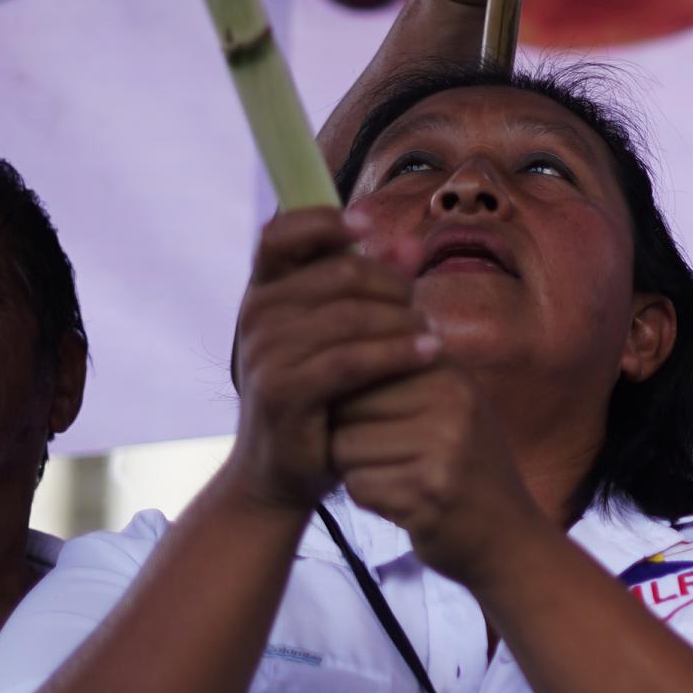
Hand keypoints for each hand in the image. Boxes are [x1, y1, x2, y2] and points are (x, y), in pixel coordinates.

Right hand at [224, 210, 439, 513]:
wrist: (281, 471)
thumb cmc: (319, 395)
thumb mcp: (342, 335)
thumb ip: (373, 286)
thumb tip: (412, 243)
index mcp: (264, 292)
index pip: (281, 234)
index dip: (324, 221)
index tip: (368, 225)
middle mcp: (256, 316)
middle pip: (337, 273)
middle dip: (391, 284)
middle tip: (421, 303)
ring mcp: (264, 354)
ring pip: (350, 316)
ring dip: (403, 322)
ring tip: (436, 335)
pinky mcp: (282, 391)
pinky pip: (350, 360)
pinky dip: (397, 353)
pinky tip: (432, 353)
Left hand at [327, 352, 549, 588]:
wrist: (510, 537)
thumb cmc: (468, 470)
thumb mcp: (453, 408)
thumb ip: (406, 376)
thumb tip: (336, 348)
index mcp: (453, 376)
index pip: (363, 370)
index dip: (353, 402)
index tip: (381, 426)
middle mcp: (452, 404)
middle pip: (346, 407)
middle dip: (349, 436)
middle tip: (389, 459)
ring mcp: (443, 448)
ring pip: (344, 448)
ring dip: (356, 471)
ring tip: (397, 480)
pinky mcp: (428, 492)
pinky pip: (357, 486)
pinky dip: (368, 499)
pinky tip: (402, 503)